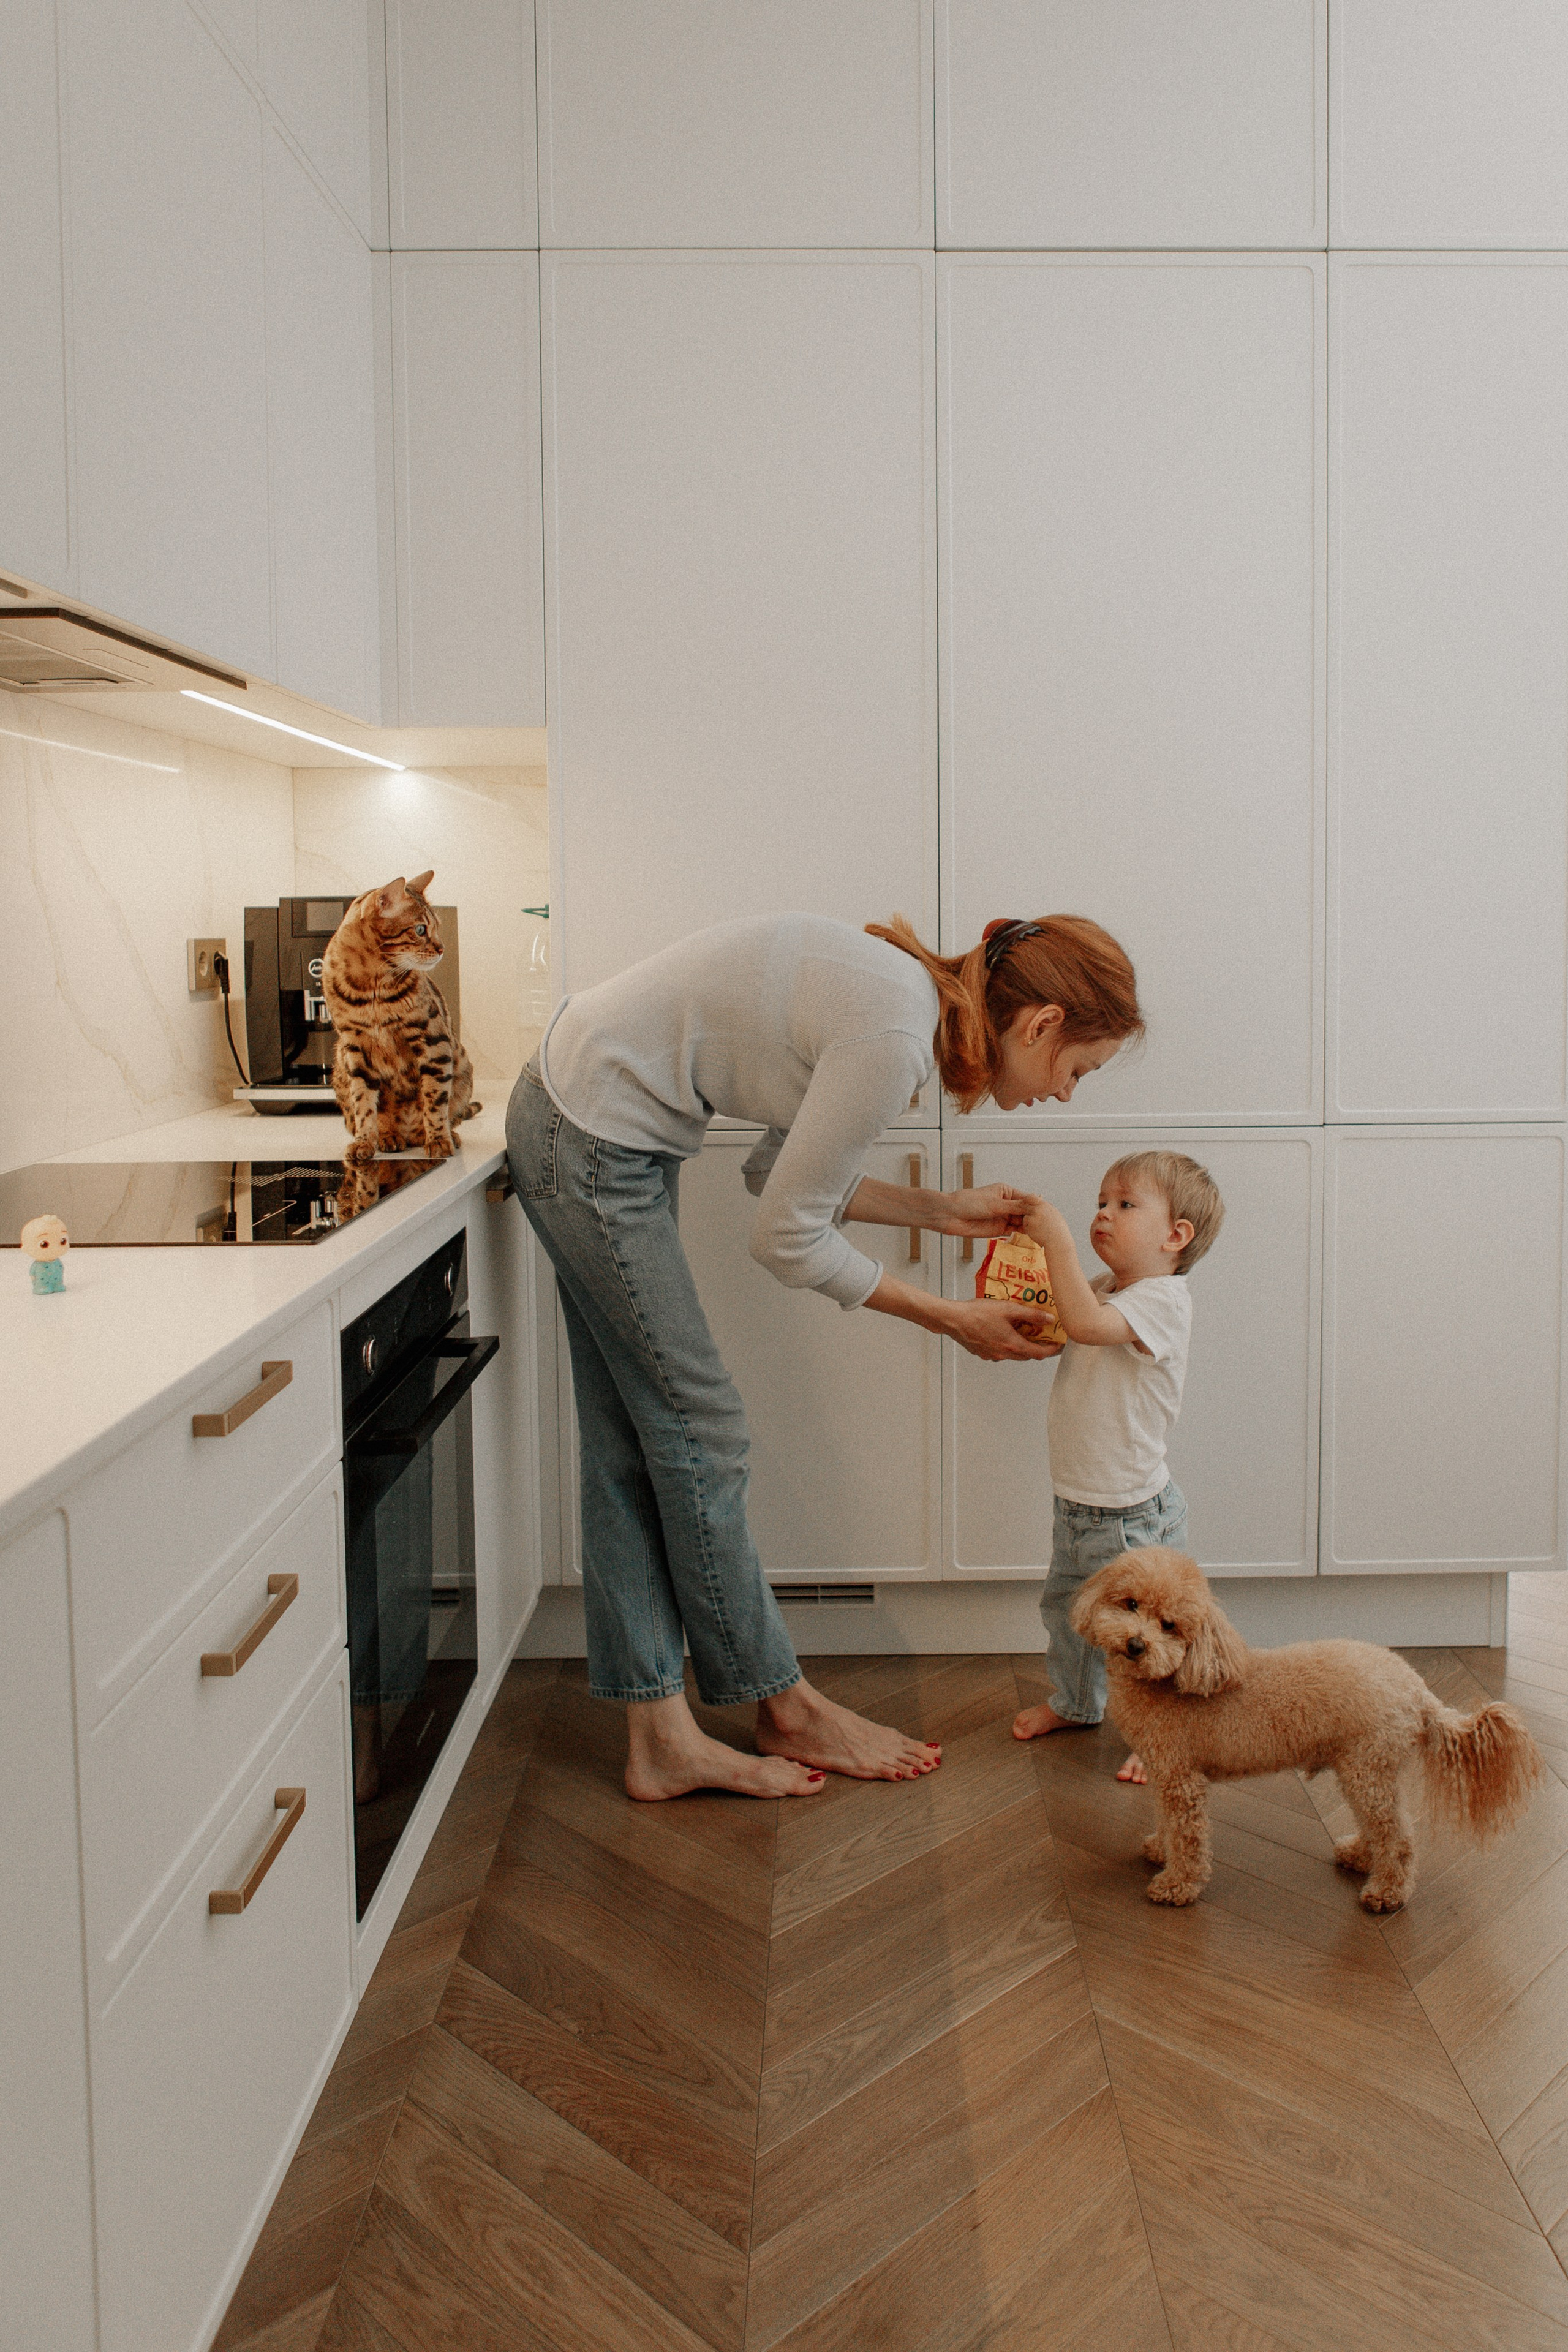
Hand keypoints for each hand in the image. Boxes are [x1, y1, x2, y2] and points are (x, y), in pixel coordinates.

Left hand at [939, 1182, 1040, 1238]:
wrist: (951, 1216)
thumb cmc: (969, 1203)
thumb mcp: (995, 1204)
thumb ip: (1016, 1206)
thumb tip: (1035, 1201)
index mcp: (1006, 1192)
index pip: (1027, 1199)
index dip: (1037, 1206)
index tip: (1048, 1213)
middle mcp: (1007, 1204)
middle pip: (1026, 1212)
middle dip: (1035, 1218)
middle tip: (1047, 1225)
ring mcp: (1003, 1217)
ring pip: (1021, 1222)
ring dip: (1029, 1227)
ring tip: (1041, 1232)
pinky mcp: (998, 1229)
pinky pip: (1014, 1231)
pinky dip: (1021, 1234)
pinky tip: (1029, 1236)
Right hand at [943, 1298, 1058, 1361]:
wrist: (953, 1319)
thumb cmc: (978, 1313)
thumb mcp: (1009, 1309)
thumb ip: (1031, 1315)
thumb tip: (1048, 1319)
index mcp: (1013, 1345)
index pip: (1039, 1353)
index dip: (1051, 1350)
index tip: (1057, 1345)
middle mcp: (1003, 1354)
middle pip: (1027, 1355)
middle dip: (1037, 1346)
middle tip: (1042, 1335)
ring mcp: (991, 1355)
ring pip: (1012, 1353)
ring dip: (1020, 1345)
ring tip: (1021, 1329)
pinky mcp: (982, 1353)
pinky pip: (999, 1351)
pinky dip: (1005, 1344)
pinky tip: (1001, 1331)